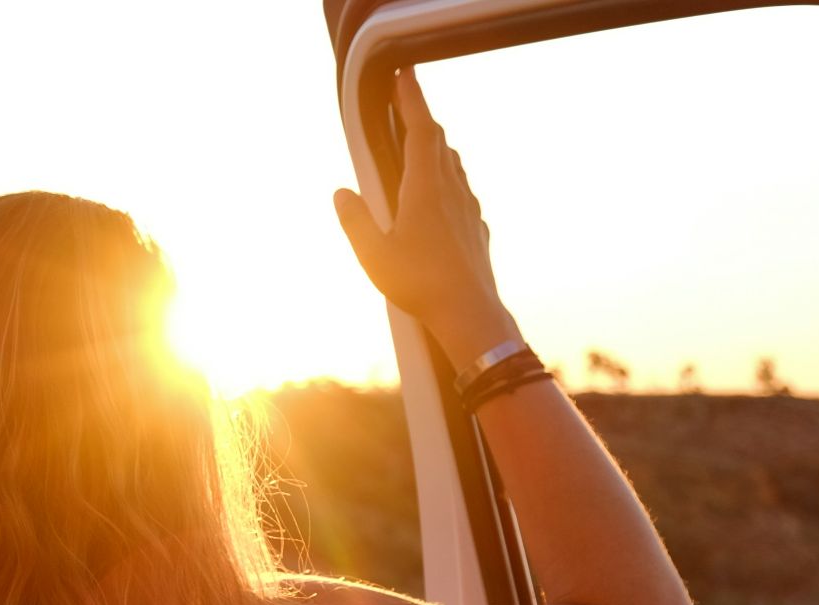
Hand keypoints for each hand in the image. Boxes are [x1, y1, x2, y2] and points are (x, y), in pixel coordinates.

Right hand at [334, 68, 517, 366]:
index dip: (412, 98)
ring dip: (437, 147)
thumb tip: (342, 192)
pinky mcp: (476, 228)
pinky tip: (441, 195)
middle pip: (439, 142)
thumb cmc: (421, 285)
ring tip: (422, 143)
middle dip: (422, 118)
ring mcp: (468, 209)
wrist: (470, 314)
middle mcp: (451, 191)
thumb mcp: (374, 254)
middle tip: (407, 104)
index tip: (405, 75)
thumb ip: (355, 220)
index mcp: (425, 189)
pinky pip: (462, 191)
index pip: (421, 130)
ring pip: (454, 165)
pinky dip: (448, 178)